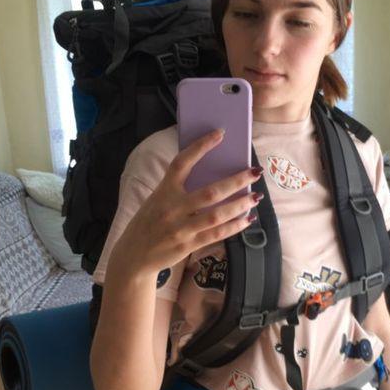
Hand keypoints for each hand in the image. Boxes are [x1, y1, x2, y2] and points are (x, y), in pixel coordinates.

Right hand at [116, 128, 263, 276]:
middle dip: (236, 181)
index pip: (182, 163)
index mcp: (163, 191)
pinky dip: (235, 226)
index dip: (201, 147)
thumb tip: (212, 177)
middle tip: (255, 172)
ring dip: (240, 205)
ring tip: (256, 196)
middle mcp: (172, 209)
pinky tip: (247, 219)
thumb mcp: (156, 200)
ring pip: (217, 215)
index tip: (220, 134)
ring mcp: (181, 229)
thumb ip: (177, 190)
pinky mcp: (188, 245)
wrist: (133, 256)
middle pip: (210, 192)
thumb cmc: (148, 224)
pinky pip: (217, 234)